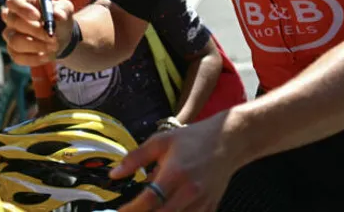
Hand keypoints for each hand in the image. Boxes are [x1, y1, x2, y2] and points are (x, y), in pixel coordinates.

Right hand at [1, 0, 73, 66]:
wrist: (61, 35)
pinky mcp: (13, 51)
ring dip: (37, 46)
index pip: (13, 2)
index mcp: (22, 1)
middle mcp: (12, 17)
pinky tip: (49, 55)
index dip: (23, 9)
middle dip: (35, 30)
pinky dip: (35, 59)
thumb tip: (58, 15)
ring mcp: (10, 35)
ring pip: (15, 42)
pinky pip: (18, 57)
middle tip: (52, 36)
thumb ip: (62, 10)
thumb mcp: (65, 9)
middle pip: (14, 22)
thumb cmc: (59, 17)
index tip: (38, 16)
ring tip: (55, 46)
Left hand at [111, 112, 237, 211]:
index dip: (131, 210)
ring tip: (148, 208)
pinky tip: (168, 207)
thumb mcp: (161, 141)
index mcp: (175, 173)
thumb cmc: (193, 139)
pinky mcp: (210, 207)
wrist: (228, 141)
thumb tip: (115, 174)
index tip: (119, 211)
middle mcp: (189, 191)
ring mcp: (202, 202)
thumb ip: (136, 158)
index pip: (148, 200)